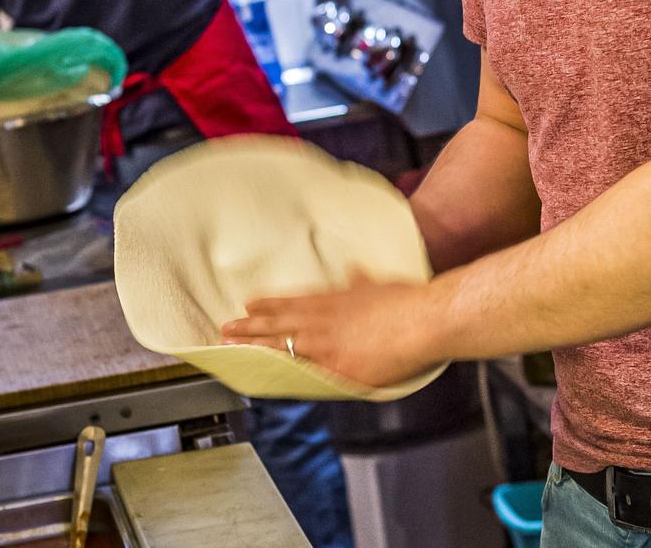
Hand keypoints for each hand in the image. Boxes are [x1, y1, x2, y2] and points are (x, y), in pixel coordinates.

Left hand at [220, 271, 446, 388]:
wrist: (424, 320)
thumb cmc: (407, 301)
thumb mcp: (379, 285)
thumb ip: (362, 283)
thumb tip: (354, 272)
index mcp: (334, 301)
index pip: (292, 303)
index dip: (269, 305)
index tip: (249, 305)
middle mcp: (325, 323)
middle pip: (279, 325)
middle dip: (250, 327)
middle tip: (225, 328)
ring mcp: (329, 348)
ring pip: (283, 348)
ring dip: (256, 347)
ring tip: (233, 348)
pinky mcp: (340, 371)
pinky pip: (305, 375)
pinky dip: (284, 375)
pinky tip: (267, 379)